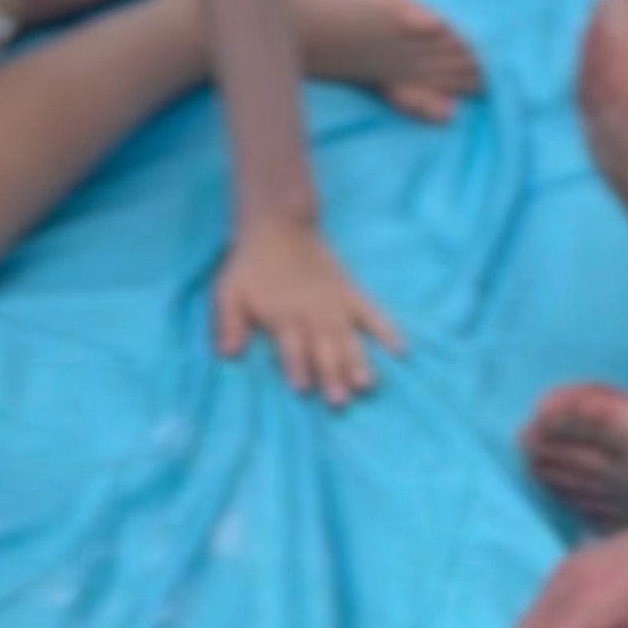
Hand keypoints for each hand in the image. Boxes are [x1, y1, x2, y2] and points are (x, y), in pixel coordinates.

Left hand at [213, 218, 401, 406]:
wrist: (278, 226)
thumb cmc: (249, 267)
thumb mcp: (227, 293)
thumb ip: (227, 323)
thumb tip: (227, 353)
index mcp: (283, 316)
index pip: (291, 346)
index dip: (296, 365)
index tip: (303, 389)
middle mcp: (313, 314)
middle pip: (324, 348)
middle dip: (331, 374)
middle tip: (339, 401)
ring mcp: (336, 305)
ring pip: (349, 338)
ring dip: (358, 362)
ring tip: (367, 385)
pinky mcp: (350, 294)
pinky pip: (373, 313)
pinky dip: (387, 329)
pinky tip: (400, 350)